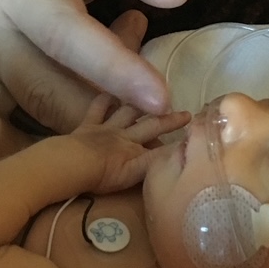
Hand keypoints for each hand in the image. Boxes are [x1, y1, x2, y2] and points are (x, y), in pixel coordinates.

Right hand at [0, 0, 188, 131]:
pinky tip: (112, 67)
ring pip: (56, 113)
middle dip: (116, 102)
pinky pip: (53, 115)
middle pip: (54, 93)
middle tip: (157, 71)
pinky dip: (95, 106)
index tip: (161, 97)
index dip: (112, 68)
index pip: (64, 34)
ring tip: (129, 40)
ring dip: (108, 102)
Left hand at [68, 93, 189, 193]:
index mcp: (137, 150)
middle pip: (152, 125)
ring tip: (152, 96)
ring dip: (140, 104)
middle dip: (169, 121)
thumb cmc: (103, 174)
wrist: (74, 163)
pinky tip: (109, 93)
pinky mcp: (88, 124)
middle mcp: (126, 135)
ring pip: (128, 111)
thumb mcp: (133, 174)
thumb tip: (177, 152)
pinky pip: (99, 107)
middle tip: (186, 114)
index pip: (162, 145)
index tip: (194, 132)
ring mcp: (107, 128)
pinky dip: (106, 99)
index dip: (178, 140)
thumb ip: (154, 163)